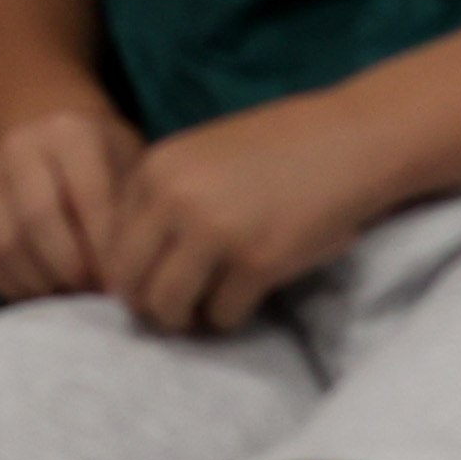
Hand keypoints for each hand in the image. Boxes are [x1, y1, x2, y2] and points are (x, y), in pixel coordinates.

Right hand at [0, 105, 142, 300]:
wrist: (47, 140)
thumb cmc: (100, 161)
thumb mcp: (129, 167)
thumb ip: (127, 212)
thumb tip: (122, 274)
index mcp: (68, 134)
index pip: (88, 196)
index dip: (106, 248)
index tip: (123, 280)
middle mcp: (18, 148)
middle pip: (37, 220)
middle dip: (71, 269)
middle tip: (95, 292)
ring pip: (6, 245)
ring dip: (42, 283)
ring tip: (72, 294)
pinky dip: (15, 287)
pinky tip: (43, 291)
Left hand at [99, 92, 392, 331]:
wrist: (347, 141)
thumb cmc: (276, 149)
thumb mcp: (199, 157)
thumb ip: (163, 198)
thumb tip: (133, 268)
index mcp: (154, 169)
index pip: (112, 245)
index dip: (132, 274)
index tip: (154, 283)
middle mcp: (173, 200)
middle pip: (131, 283)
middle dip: (150, 305)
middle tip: (175, 310)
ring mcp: (214, 232)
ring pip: (169, 306)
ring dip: (187, 318)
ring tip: (206, 309)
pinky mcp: (256, 262)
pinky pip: (222, 314)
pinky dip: (230, 316)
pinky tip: (245, 299)